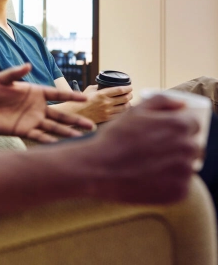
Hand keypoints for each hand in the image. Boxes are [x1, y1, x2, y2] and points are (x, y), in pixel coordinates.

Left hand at [0, 64, 94, 142]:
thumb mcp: (1, 79)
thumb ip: (15, 72)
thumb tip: (28, 64)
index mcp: (35, 92)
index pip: (57, 95)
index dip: (71, 96)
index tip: (85, 99)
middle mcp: (37, 107)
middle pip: (61, 114)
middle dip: (76, 120)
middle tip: (91, 126)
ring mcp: (32, 120)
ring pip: (54, 127)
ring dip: (67, 133)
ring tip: (82, 138)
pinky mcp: (23, 130)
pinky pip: (39, 136)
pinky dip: (50, 140)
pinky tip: (61, 145)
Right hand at [76, 85, 132, 122]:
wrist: (76, 113)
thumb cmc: (81, 100)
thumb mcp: (89, 90)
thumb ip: (99, 87)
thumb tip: (107, 86)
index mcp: (102, 94)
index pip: (120, 90)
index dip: (127, 88)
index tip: (130, 87)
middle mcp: (106, 103)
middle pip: (125, 98)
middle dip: (130, 95)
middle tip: (130, 94)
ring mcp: (107, 111)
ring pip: (124, 107)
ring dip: (128, 103)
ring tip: (128, 102)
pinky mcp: (107, 118)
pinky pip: (120, 115)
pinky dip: (124, 112)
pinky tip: (124, 110)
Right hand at [87, 95, 201, 204]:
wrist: (99, 168)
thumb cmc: (114, 138)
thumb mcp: (134, 112)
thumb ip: (161, 101)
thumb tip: (182, 104)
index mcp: (179, 126)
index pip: (193, 124)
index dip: (178, 127)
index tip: (162, 134)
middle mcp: (187, 148)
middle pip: (192, 146)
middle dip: (177, 146)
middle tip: (152, 151)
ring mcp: (185, 172)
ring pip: (186, 166)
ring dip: (174, 165)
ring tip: (148, 165)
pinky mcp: (179, 192)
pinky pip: (181, 185)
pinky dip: (169, 183)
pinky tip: (149, 178)